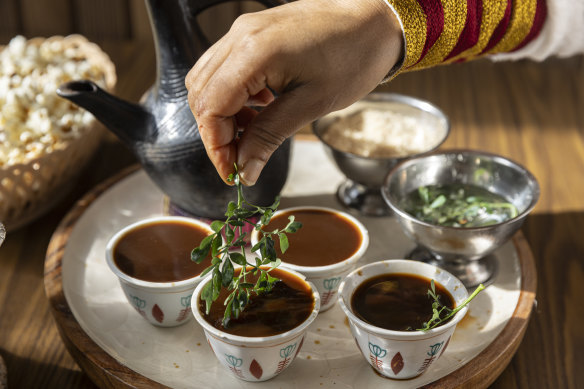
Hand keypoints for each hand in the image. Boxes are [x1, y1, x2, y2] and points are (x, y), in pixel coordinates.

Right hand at [186, 0, 403, 184]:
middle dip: (216, 133)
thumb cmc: (353, 57)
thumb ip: (270, 136)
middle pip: (201, 95)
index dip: (215, 146)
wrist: (374, 20)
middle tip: (241, 159)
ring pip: (207, 81)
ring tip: (251, 135)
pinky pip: (225, 69)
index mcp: (254, 52)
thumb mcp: (312, 104)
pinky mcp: (251, 33)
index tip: (231, 172)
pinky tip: (258, 108)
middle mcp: (240, 36)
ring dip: (222, 115)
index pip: (210, 107)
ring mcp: (243, 30)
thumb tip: (245, 169)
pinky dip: (232, 95)